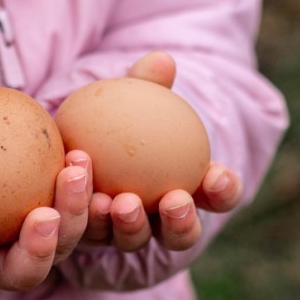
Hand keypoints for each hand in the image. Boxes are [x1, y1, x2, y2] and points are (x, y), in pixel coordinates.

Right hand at [0, 110, 92, 291]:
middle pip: (22, 273)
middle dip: (37, 251)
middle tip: (46, 216)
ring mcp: (34, 247)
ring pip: (60, 246)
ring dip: (73, 215)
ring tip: (74, 173)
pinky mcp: (61, 226)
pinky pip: (79, 215)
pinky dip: (84, 191)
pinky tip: (82, 156)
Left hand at [80, 52, 244, 251]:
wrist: (74, 135)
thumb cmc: (121, 113)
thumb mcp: (133, 96)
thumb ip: (148, 84)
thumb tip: (161, 60)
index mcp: (191, 189)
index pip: (220, 195)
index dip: (225, 191)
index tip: (217, 175)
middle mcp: (162, 221)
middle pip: (182, 234)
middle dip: (182, 224)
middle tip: (174, 200)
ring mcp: (126, 232)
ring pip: (135, 239)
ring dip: (131, 225)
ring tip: (120, 203)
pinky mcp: (88, 235)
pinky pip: (89, 230)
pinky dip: (86, 212)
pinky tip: (81, 194)